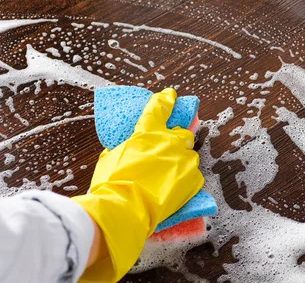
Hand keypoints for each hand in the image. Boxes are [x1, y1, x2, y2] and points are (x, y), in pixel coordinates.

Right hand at [72, 88, 203, 281]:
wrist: (126, 209)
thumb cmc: (111, 183)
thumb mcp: (110, 158)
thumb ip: (125, 150)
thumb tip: (126, 152)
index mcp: (147, 133)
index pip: (159, 108)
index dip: (166, 99)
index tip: (171, 94)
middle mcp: (170, 142)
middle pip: (183, 134)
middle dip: (178, 140)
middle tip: (170, 150)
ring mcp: (185, 160)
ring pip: (189, 156)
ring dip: (181, 162)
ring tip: (170, 176)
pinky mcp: (194, 180)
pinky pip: (194, 176)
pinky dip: (186, 180)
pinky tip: (175, 189)